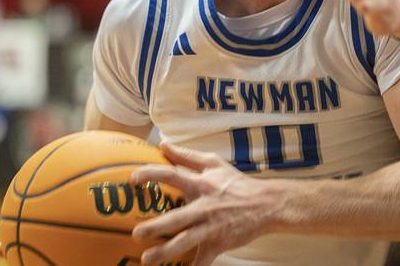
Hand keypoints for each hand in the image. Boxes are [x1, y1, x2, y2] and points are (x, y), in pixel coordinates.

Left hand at [130, 142, 273, 265]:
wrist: (266, 204)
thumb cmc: (237, 183)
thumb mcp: (215, 163)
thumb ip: (187, 156)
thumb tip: (163, 145)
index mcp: (201, 185)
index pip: (172, 175)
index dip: (152, 175)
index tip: (133, 179)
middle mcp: (204, 206)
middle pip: (177, 217)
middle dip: (156, 226)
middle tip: (137, 233)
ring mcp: (212, 226)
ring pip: (187, 241)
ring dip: (166, 252)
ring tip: (147, 259)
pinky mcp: (219, 243)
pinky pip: (204, 259)